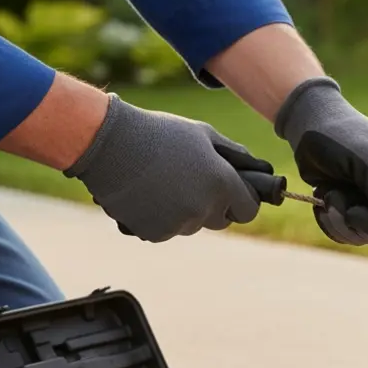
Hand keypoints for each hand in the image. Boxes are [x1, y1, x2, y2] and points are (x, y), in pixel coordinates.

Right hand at [64, 95, 269, 241]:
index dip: (242, 201)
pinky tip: (148, 195)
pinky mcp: (154, 233)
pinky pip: (167, 231)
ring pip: (193, 225)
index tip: (233, 193)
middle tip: (193, 183)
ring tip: (164, 184)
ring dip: (185, 211)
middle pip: (221, 220)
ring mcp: (178, 223)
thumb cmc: (159, 134)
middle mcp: (204, 208)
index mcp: (222, 183)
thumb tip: (258, 169)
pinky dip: (161, 218)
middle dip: (214, 206)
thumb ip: (234, 155)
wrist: (109, 145)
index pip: (248, 210)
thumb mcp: (203, 134)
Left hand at [273, 77, 367, 265]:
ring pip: (367, 234)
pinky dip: (331, 222)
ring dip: (342, 222)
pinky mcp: (353, 206)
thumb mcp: (363, 157)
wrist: (308, 124)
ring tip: (328, 194)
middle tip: (340, 205)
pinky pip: (347, 232)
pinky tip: (322, 200)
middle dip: (364, 225)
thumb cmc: (340, 133)